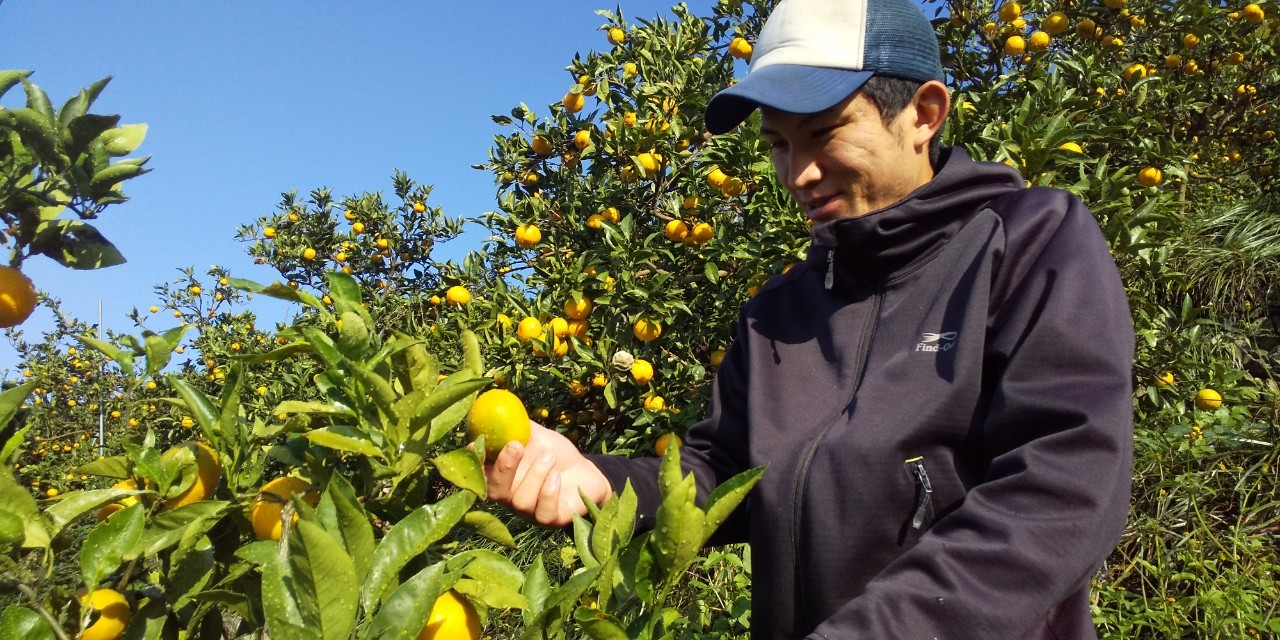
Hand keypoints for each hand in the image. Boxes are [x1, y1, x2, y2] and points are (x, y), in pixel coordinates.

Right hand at [483, 421, 611, 526]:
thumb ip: (516, 426)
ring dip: (535, 474)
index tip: (476, 445)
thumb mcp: (536, 436)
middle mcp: (511, 497)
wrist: (586, 471)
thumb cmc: (555, 453)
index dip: (475, 463)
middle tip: (516, 445)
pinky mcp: (551, 519)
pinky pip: (543, 513)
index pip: (480, 474)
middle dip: (504, 468)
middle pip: (495, 491)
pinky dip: (548, 493)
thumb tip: (497, 408)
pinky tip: (556, 477)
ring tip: (550, 456)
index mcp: (502, 476)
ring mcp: (530, 511)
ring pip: (521, 500)